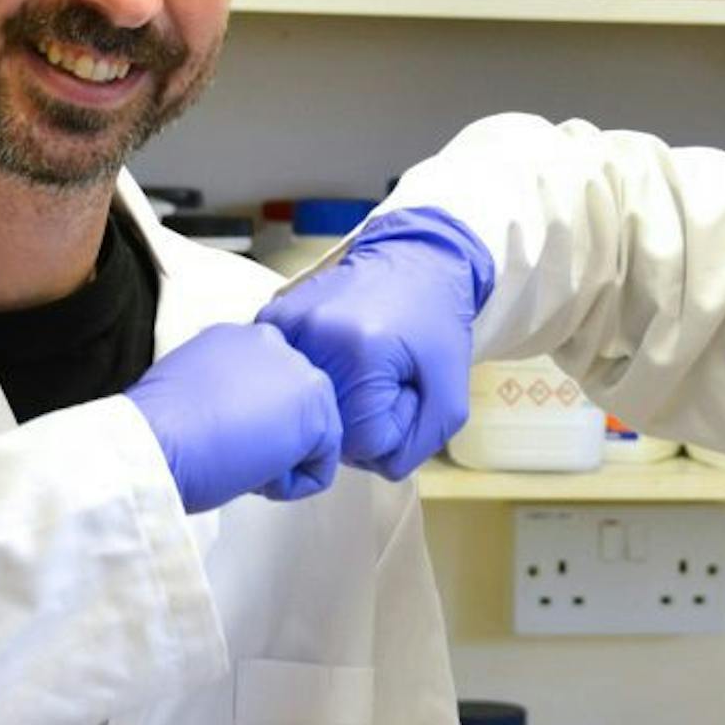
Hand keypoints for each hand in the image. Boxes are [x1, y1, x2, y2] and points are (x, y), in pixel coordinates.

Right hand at [126, 323, 342, 513]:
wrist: (153, 442)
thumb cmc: (156, 428)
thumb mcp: (189, 385)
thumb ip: (224, 387)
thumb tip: (240, 414)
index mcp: (238, 336)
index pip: (267, 383)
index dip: (248, 419)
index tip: (219, 434)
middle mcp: (273, 344)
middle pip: (295, 405)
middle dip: (271, 437)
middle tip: (230, 452)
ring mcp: (300, 374)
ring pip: (312, 434)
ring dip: (279, 461)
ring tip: (236, 461)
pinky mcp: (316, 414)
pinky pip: (319, 468)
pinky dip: (288, 486)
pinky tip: (252, 476)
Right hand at [254, 208, 494, 480]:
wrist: (415, 259)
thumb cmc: (437, 323)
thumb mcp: (451, 395)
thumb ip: (418, 445)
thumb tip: (372, 464)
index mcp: (362, 352)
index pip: (365, 443)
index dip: (396, 424)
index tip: (407, 387)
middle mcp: (314, 336)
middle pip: (331, 430)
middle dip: (365, 418)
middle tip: (387, 375)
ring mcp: (287, 325)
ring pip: (307, 409)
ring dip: (338, 400)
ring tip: (362, 362)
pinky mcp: (273, 318)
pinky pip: (288, 379)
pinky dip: (314, 378)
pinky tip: (337, 354)